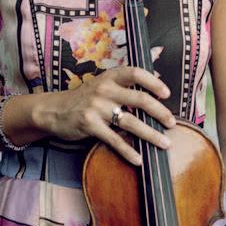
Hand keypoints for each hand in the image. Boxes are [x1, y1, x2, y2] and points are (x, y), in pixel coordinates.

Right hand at [37, 66, 174, 165]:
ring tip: (165, 143)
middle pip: (139, 99)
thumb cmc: (85, 97)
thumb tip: (156, 65)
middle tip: (172, 123)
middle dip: (160, 112)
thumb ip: (127, 79)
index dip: (153, 82)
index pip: (136, 73)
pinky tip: (139, 159)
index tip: (167, 93)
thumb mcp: (103, 82)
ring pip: (131, 122)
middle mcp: (104, 89)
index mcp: (110, 77)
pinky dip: (128, 151)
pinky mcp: (90, 125)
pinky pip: (114, 140)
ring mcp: (96, 107)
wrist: (54, 110)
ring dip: (151, 134)